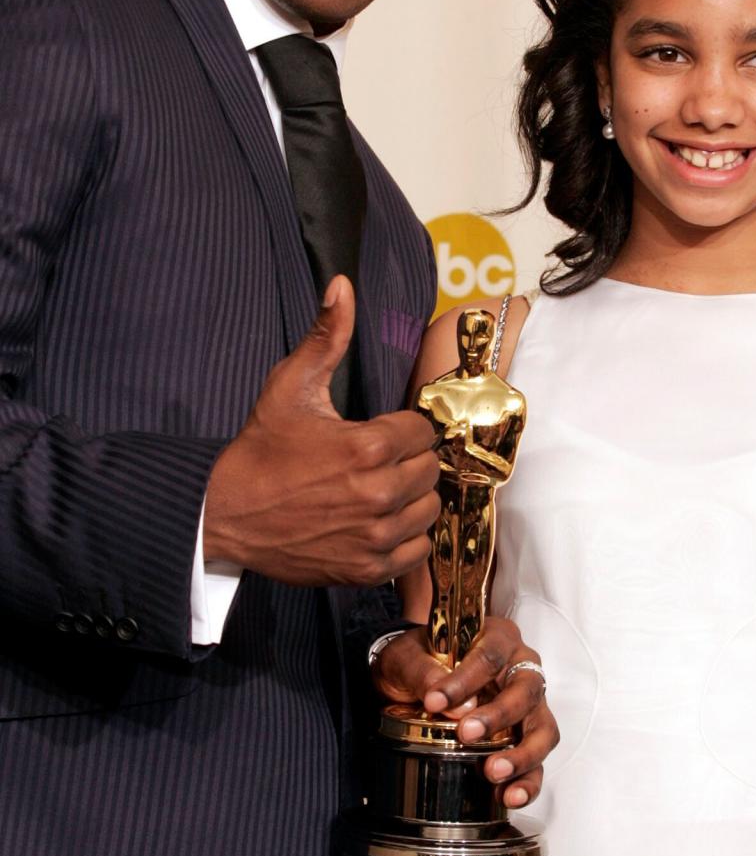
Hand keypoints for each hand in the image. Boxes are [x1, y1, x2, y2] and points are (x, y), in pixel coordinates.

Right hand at [203, 276, 439, 586]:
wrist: (226, 513)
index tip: (384, 432)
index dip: (406, 428)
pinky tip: (378, 521)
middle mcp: (378, 494)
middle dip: (409, 460)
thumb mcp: (291, 385)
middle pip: (430, 470)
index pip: (424, 432)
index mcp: (368, 447)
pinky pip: (416, 551)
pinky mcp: (366, 569)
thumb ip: (327, 336)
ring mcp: (374, 536)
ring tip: (380, 489)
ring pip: (429, 509)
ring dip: (412, 498)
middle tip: (378, 460)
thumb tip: (342, 286)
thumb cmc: (262, 449)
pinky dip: (405, 538)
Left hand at [373, 618, 559, 808]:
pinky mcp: (526, 736)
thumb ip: (421, 670)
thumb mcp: (406, 655)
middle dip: (498, 716)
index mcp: (496, 636)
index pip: (489, 655)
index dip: (465, 680)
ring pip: (542, 728)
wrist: (416, 676)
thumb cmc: (418, 658)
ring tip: (492, 772)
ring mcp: (528, 704)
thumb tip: (442, 697)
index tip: (434, 702)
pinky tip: (508, 796)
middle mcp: (521, 666)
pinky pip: (538, 761)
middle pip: (525, 690)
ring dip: (522, 754)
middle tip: (466, 735)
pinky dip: (527, 780)